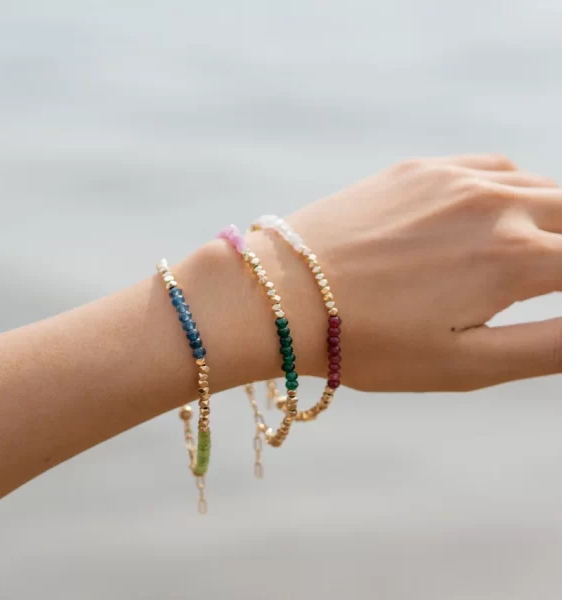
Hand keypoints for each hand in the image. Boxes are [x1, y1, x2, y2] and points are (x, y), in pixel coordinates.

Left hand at [284, 154, 561, 391]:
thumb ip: (548, 344)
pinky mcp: (418, 168)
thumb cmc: (369, 343)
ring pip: (538, 186)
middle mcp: (494, 202)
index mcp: (515, 257)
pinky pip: (491, 167)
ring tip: (537, 250)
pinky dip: (512, 190)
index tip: (551, 295)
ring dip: (551, 217)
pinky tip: (500, 214)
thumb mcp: (466, 364)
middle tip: (545, 278)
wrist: (282, 295)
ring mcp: (454, 177)